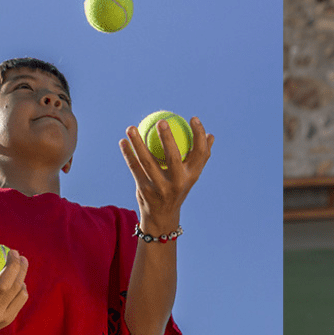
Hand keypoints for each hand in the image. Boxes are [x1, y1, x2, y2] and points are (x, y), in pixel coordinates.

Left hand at [119, 117, 213, 231]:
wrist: (162, 216)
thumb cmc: (178, 188)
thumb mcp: (191, 175)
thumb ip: (200, 157)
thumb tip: (210, 136)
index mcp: (192, 176)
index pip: (200, 153)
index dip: (199, 135)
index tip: (193, 118)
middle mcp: (178, 182)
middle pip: (173, 157)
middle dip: (167, 138)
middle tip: (161, 121)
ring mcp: (160, 187)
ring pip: (147, 161)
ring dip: (138, 143)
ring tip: (131, 127)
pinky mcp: (144, 190)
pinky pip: (134, 168)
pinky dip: (128, 154)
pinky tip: (123, 142)